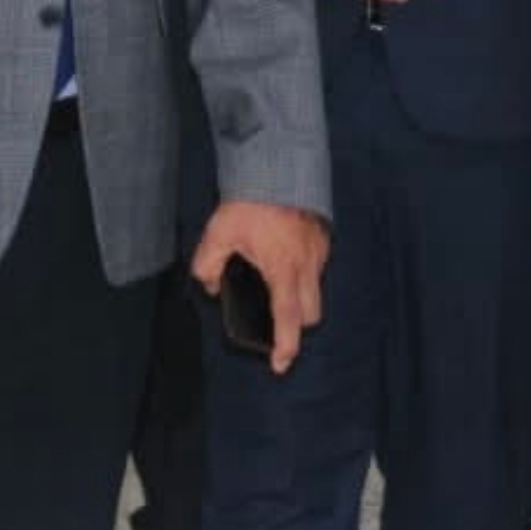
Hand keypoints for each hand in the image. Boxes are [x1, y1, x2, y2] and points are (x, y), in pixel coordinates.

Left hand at [192, 199, 329, 372]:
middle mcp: (306, 265)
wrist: (277, 165)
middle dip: (296, 326)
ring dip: (300, 299)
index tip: (281, 364)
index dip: (286, 346)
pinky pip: (317, 269)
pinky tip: (282, 262)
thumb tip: (211, 285)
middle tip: (276, 326)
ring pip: (316, 291)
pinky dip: (303, 276)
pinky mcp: (322, 238)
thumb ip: (208, 265)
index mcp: (283, 269)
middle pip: (311, 314)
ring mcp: (318, 251)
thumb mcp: (218, 234)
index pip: (288, 319)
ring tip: (275, 290)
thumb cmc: (250, 200)